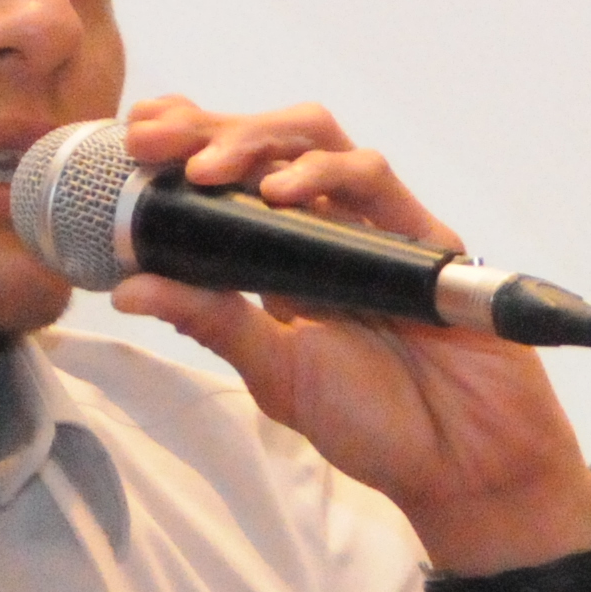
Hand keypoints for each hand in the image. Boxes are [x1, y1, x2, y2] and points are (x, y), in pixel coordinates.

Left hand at [107, 97, 590, 573]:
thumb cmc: (375, 424)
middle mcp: (325, 230)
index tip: (132, 140)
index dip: (183, 145)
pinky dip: (325, 173)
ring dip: (256, 139)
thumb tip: (127, 289)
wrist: (463, 462)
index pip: (228, 178)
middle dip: (204, 128)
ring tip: (207, 168)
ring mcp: (373, 227)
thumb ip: (211, 323)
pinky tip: (283, 192)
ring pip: (316, 140)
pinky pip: (372, 178)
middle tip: (151, 139)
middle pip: (264, 143)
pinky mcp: (420, 235)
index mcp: (281, 259)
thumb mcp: (274, 373)